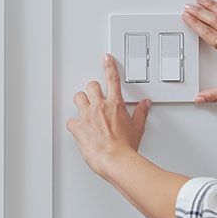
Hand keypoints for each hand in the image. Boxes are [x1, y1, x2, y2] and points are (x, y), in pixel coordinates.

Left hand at [67, 54, 150, 178]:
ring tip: (84, 107)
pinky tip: (78, 127)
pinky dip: (74, 123)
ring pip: (78, 98)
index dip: (109, 66)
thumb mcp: (138, 127)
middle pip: (91, 86)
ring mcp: (87, 116)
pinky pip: (70, 121)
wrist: (115, 160)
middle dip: (93, 89)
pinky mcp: (78, 128)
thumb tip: (145, 104)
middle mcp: (100, 107)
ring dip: (81, 101)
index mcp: (115, 104)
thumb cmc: (126, 146)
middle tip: (95, 96)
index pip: (112, 79)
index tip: (107, 58)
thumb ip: (141, 113)